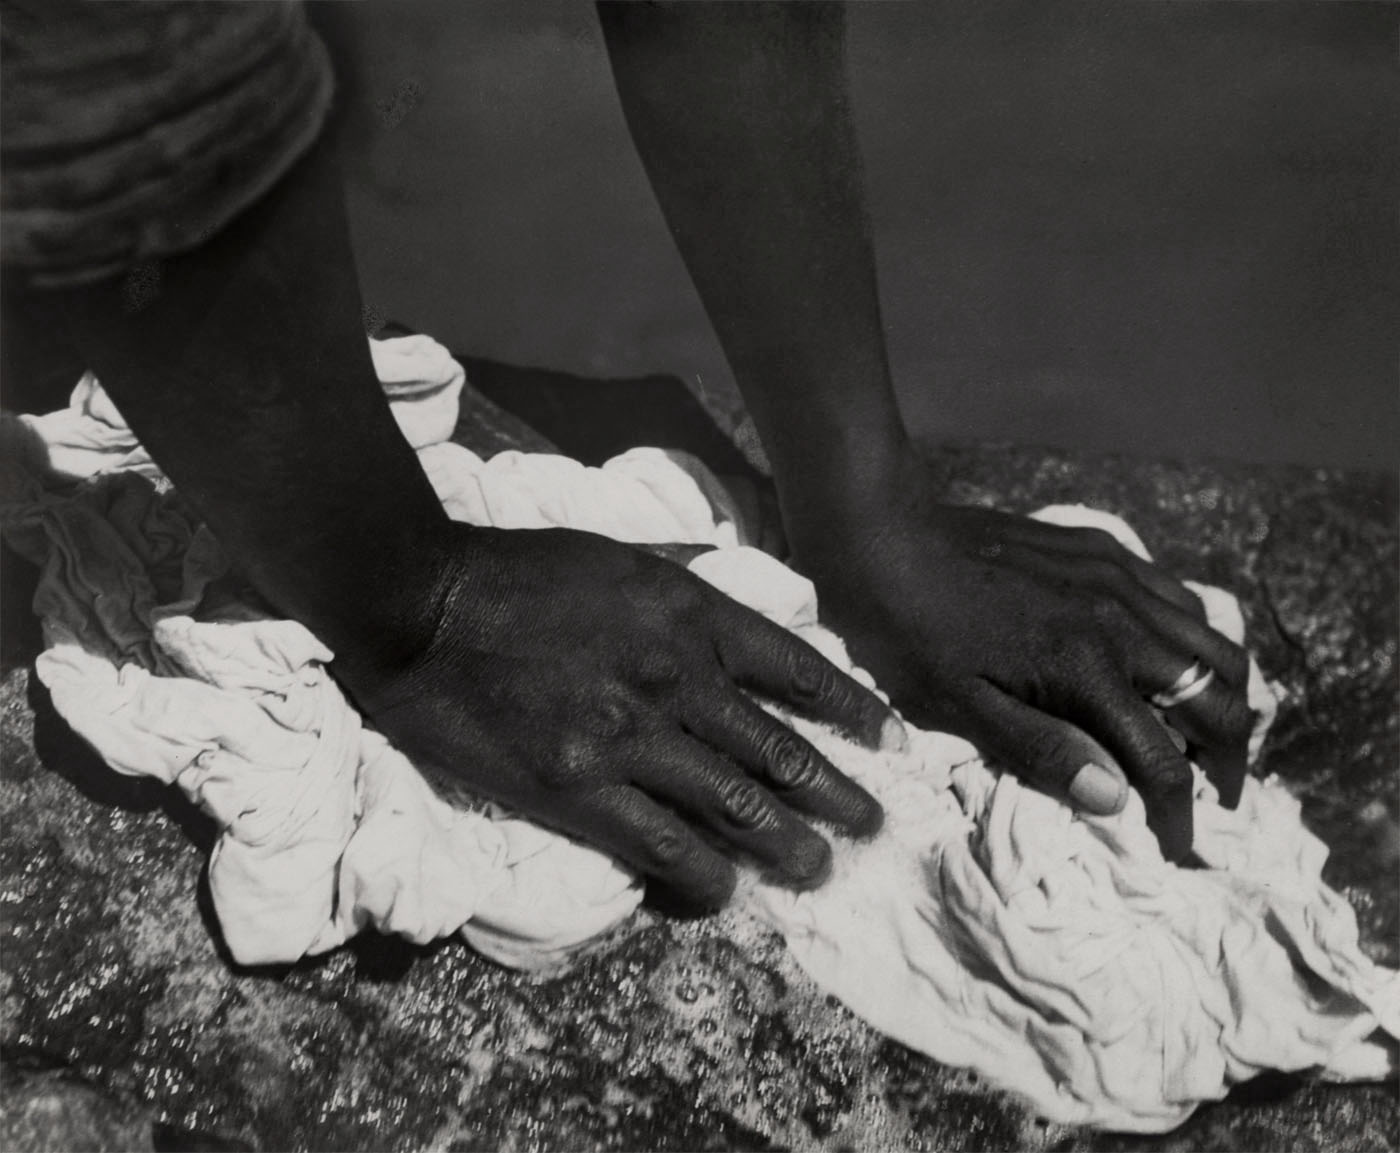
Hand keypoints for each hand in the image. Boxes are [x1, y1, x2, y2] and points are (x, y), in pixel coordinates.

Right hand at [348, 524, 901, 905]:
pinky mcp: (578, 786)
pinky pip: (663, 844)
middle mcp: (677, 676)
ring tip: (821, 870)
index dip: (852, 711)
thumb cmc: (518, 570)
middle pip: (780, 749)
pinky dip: (704, 874)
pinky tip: (727, 891)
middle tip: (872, 826)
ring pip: (736, 804)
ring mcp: (630, 735)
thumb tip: (729, 583)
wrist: (423, 600)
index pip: (797, 670)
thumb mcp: (620, 553)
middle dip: (837, 794)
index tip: (890, 741)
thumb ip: (682, 579)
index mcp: (690, 613)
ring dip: (789, 843)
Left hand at [788, 451, 1253, 861]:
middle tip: (1213, 796)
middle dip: (1229, 759)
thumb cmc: (907, 631)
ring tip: (1206, 735)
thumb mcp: (959, 705)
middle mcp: (1121, 619)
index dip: (1180, 817)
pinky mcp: (1103, 549)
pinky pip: (1179, 597)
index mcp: (1086, 669)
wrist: (881, 534)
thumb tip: (1117, 801)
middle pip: (1222, 698)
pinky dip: (1196, 639)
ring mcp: (1118, 576)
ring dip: (1225, 696)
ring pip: (1216, 642)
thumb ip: (1043, 750)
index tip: (1178, 849)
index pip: (1165, 762)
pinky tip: (1168, 661)